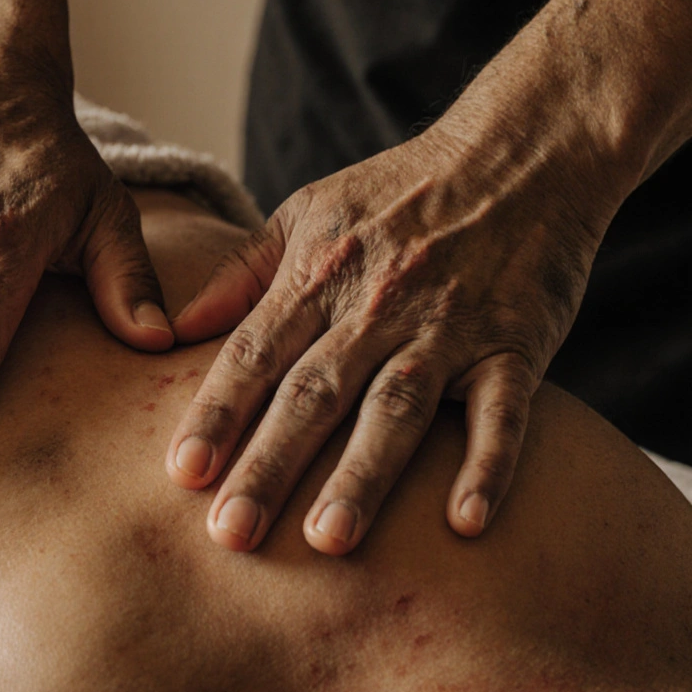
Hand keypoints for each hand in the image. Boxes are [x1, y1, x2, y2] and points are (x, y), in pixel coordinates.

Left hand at [165, 124, 618, 553]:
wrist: (522, 152)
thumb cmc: (400, 191)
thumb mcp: (308, 213)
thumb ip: (241, 274)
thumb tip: (170, 328)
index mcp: (320, 274)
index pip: (255, 352)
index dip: (218, 412)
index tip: (182, 472)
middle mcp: (378, 305)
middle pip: (314, 394)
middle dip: (270, 464)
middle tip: (231, 534)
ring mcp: (449, 327)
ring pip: (397, 409)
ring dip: (363, 475)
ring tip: (328, 540)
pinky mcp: (517, 344)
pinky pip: (503, 412)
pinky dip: (488, 465)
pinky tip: (465, 524)